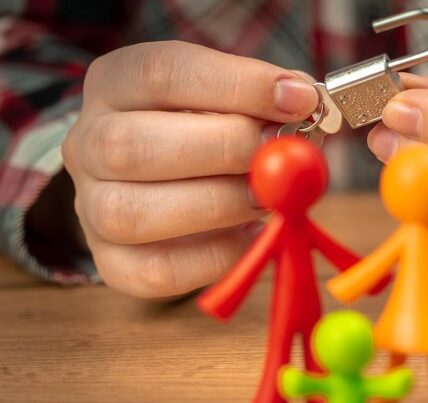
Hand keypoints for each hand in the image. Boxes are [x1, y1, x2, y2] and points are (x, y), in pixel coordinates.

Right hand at [62, 41, 317, 297]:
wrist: (159, 183)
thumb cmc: (203, 129)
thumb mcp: (227, 98)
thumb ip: (263, 100)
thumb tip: (306, 105)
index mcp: (116, 83)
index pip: (163, 73)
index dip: (237, 86)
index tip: (297, 99)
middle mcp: (88, 143)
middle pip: (133, 145)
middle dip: (224, 149)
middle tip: (280, 156)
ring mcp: (91, 207)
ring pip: (134, 213)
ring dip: (218, 206)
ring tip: (265, 198)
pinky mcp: (113, 262)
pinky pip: (157, 271)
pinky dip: (216, 257)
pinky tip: (252, 234)